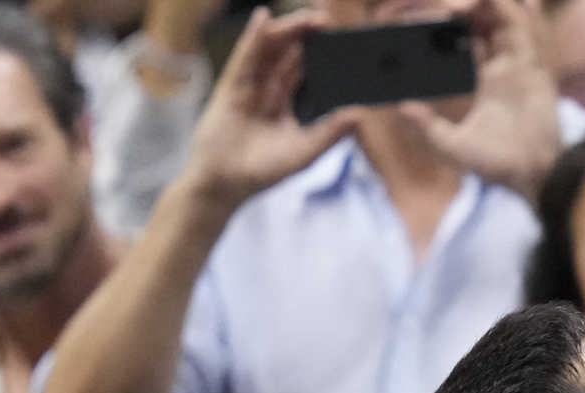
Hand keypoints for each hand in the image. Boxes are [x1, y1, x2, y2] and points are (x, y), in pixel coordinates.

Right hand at [177, 8, 364, 210]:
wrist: (225, 184)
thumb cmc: (263, 170)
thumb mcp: (304, 152)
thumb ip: (330, 133)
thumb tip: (359, 116)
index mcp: (287, 102)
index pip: (306, 70)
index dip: (321, 54)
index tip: (341, 40)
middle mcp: (268, 89)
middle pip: (290, 54)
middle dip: (307, 36)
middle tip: (328, 20)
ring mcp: (249, 85)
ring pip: (270, 50)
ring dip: (287, 30)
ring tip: (309, 17)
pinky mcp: (231, 86)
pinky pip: (244, 57)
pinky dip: (253, 38)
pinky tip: (263, 19)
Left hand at [400, 0, 560, 200]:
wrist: (531, 174)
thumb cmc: (497, 164)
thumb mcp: (453, 144)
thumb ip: (428, 126)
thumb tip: (402, 108)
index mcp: (488, 81)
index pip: (473, 42)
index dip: (456, 27)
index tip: (431, 20)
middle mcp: (505, 68)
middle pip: (489, 23)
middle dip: (467, 9)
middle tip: (443, 6)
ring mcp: (519, 64)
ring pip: (503, 17)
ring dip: (482, 5)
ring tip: (456, 4)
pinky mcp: (531, 65)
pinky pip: (518, 26)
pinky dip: (502, 8)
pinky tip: (482, 2)